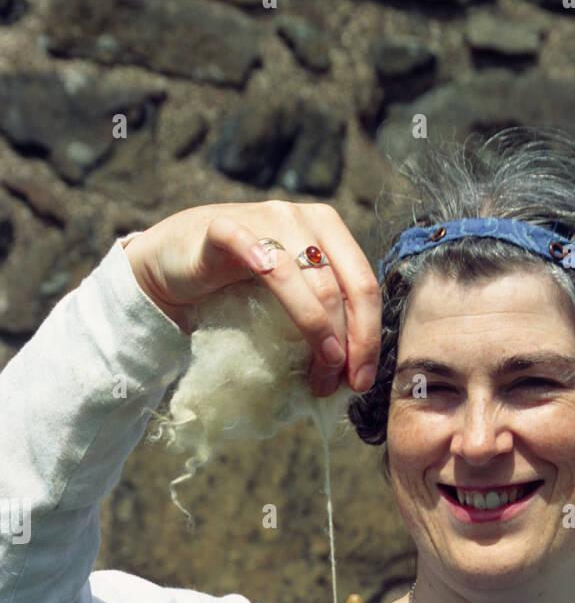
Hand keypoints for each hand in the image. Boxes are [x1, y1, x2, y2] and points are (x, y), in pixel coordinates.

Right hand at [123, 201, 380, 395]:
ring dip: (316, 327)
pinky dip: (257, 256)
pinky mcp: (222, 228)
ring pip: (302, 275)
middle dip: (350, 340)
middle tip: (343, 383)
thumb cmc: (238, 291)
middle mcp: (303, 221)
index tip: (363, 380)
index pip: (363, 285)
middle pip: (340, 285)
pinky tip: (263, 272)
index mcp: (329, 234)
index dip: (370, 336)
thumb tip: (353, 371)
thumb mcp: (291, 304)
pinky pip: (245, 243)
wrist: (177, 267)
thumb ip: (323, 321)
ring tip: (321, 368)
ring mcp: (264, 219)